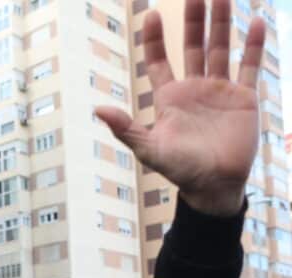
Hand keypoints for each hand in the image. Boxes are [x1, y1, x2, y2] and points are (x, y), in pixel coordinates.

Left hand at [95, 0, 264, 216]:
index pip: (158, 62)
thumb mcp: (149, 149)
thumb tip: (97, 109)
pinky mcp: (244, 97)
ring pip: (220, 48)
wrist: (214, 186)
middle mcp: (194, 89)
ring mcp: (220, 90)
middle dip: (192, 20)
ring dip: (221, 22)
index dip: (154, 40)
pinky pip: (250, 66)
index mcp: (170, 99)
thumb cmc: (180, 170)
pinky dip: (253, 44)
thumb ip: (125, 128)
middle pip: (192, 46)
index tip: (150, 14)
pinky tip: (254, 20)